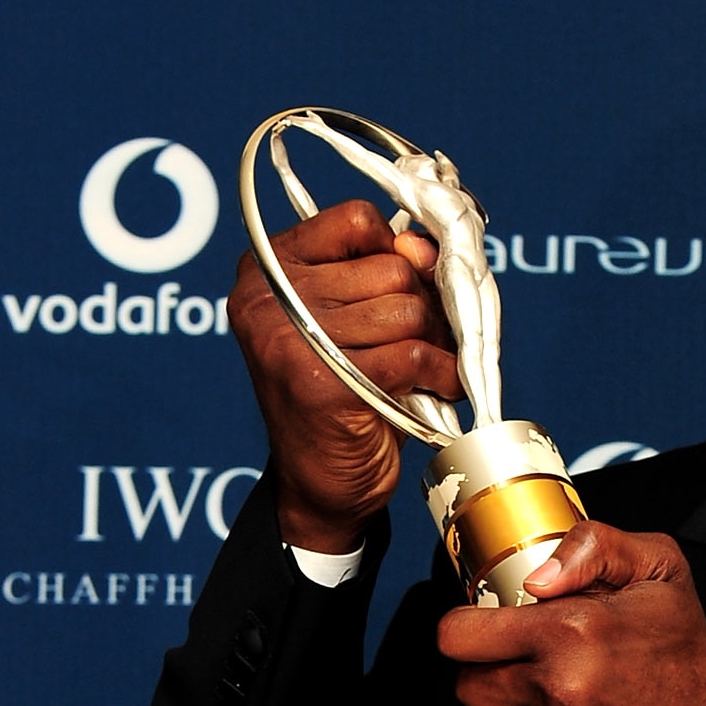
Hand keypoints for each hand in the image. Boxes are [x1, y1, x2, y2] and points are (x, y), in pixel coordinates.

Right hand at [227, 199, 461, 548]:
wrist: (321, 484)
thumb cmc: (345, 395)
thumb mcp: (358, 318)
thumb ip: (387, 270)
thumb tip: (425, 247)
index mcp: (266, 268)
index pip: (356, 220)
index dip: (394, 253)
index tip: (400, 289)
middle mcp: (267, 298)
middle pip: (390, 267)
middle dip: (420, 307)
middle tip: (417, 342)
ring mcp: (290, 339)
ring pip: (407, 310)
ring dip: (432, 343)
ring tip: (420, 370)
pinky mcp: (324, 382)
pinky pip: (413, 354)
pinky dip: (440, 374)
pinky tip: (436, 390)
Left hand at [437, 522, 705, 705]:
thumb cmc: (687, 660)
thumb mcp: (660, 571)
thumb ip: (594, 546)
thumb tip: (537, 576)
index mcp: (570, 634)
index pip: (458, 636)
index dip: (469, 630)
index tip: (485, 633)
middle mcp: (555, 694)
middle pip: (468, 686)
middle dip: (493, 673)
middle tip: (534, 668)